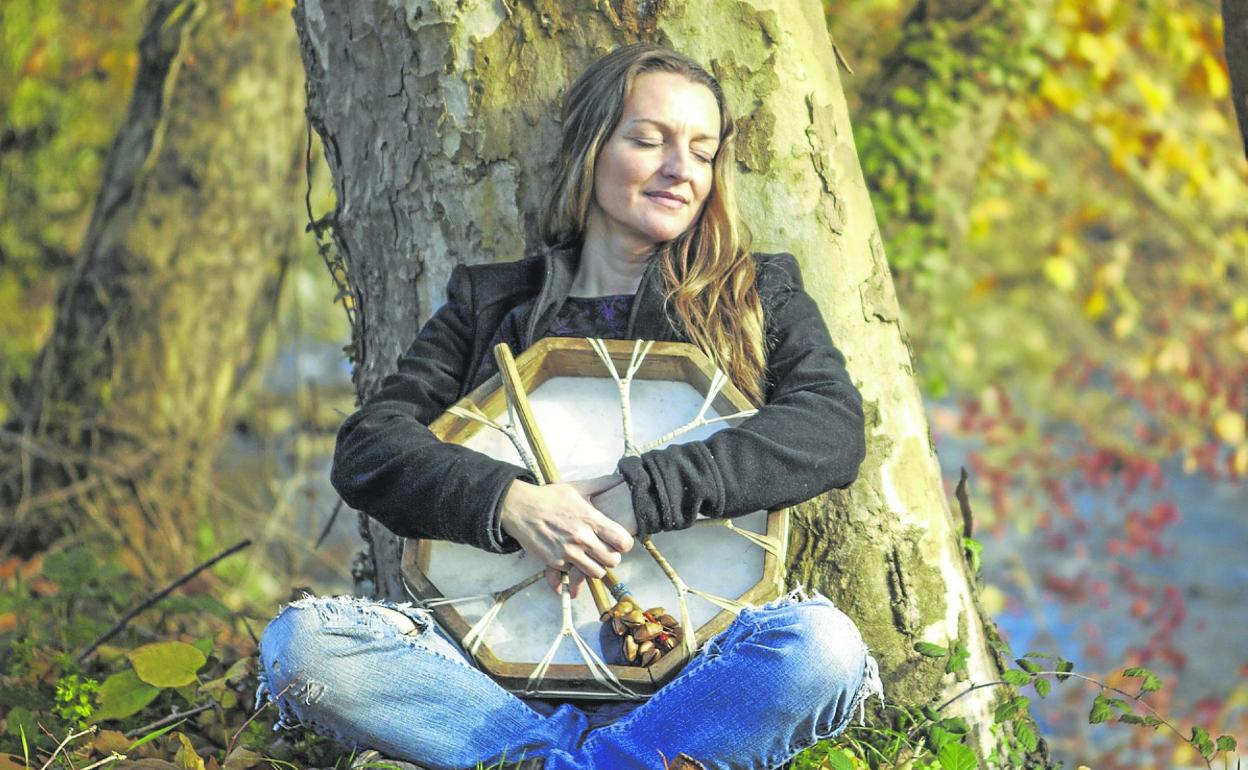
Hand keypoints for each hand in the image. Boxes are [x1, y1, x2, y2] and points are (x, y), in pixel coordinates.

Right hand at [543, 475, 636, 597]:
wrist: (520, 508)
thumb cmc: (549, 497)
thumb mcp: (577, 487)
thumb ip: (602, 484)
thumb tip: (621, 477)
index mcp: (591, 519)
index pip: (622, 541)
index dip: (625, 543)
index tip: (619, 541)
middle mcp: (582, 538)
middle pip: (612, 561)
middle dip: (612, 558)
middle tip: (606, 551)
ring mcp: (568, 552)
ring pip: (596, 572)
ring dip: (596, 567)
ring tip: (591, 558)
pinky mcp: (554, 562)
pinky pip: (573, 573)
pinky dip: (575, 569)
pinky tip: (572, 558)